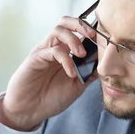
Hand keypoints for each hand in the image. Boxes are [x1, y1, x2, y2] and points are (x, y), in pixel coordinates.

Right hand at [0, 16, 97, 130]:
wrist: (29, 111)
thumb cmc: (50, 98)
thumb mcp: (77, 86)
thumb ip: (89, 74)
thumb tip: (105, 64)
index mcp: (64, 52)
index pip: (76, 31)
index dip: (90, 31)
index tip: (104, 39)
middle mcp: (53, 48)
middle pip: (65, 22)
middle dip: (81, 25)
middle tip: (93, 36)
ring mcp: (44, 51)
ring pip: (58, 30)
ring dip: (73, 39)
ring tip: (82, 54)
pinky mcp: (36, 58)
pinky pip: (53, 51)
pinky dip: (66, 60)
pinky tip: (71, 73)